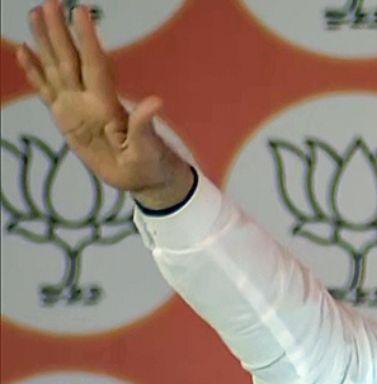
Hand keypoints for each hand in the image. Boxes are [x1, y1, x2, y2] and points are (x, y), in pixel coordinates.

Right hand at [13, 0, 190, 206]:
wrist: (140, 178)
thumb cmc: (149, 163)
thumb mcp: (147, 148)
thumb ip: (144, 126)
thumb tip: (155, 102)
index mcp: (107, 103)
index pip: (95, 63)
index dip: (88, 39)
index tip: (81, 12)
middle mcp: (89, 98)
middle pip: (71, 58)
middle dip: (60, 31)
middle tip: (49, 3)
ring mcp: (75, 105)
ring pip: (56, 67)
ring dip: (45, 42)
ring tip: (34, 15)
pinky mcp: (65, 118)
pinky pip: (46, 90)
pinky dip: (34, 71)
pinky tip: (24, 51)